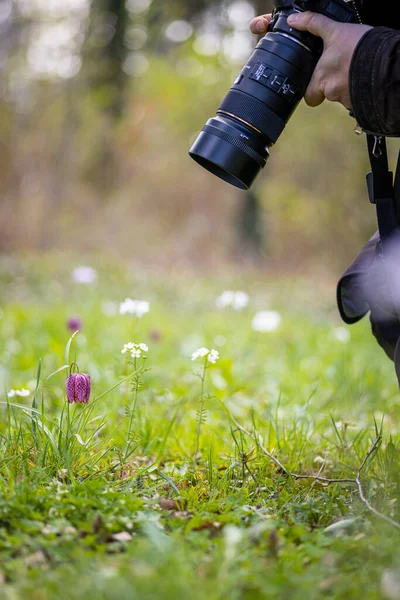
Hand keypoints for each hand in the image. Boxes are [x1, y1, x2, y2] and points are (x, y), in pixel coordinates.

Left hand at [250, 11, 371, 108]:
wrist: (384, 61)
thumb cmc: (358, 48)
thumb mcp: (334, 31)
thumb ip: (313, 24)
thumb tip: (294, 20)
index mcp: (321, 79)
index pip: (309, 98)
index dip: (312, 92)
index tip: (316, 83)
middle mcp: (332, 93)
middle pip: (328, 95)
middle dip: (333, 85)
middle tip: (340, 71)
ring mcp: (347, 99)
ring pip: (343, 96)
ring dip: (348, 85)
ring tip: (355, 69)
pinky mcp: (361, 101)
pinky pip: (357, 98)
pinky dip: (359, 89)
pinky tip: (364, 75)